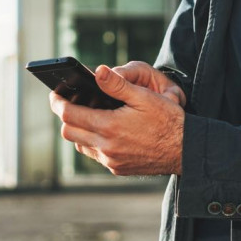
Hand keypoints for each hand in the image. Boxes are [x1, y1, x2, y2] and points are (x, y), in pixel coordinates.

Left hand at [49, 64, 184, 175]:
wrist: (186, 150)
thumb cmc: (168, 120)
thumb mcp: (144, 96)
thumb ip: (117, 85)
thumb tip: (97, 71)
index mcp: (109, 126)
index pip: (69, 115)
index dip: (57, 103)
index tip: (54, 94)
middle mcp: (106, 147)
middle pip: (69, 132)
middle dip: (64, 116)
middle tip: (67, 103)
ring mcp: (111, 161)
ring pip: (80, 146)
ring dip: (79, 131)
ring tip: (87, 115)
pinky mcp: (118, 169)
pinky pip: (96, 155)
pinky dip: (93, 143)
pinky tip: (105, 132)